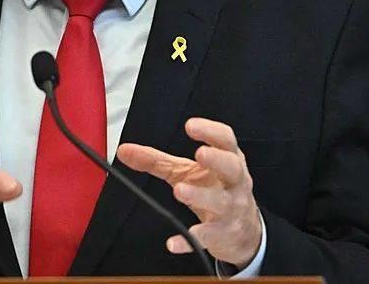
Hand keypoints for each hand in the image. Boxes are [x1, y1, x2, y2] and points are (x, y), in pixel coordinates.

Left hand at [116, 118, 261, 268]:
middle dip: (217, 159)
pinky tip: (174, 242)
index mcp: (227, 161)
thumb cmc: (215, 190)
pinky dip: (190, 240)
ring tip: (180, 190)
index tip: (191, 126)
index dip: (211, 131)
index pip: (226, 141)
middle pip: (232, 167)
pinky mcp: (222, 234)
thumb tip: (125, 151)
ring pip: (220, 202)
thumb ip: (157, 160)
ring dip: (200, 196)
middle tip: (200, 154)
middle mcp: (234, 183)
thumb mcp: (187, 171)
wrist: (243, 232)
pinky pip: (207, 237)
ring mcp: (231, 209)